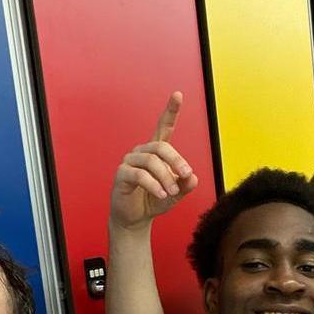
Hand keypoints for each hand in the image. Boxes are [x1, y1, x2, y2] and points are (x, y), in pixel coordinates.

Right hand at [109, 92, 199, 231]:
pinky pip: (140, 175)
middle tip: (185, 175)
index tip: (177, 94)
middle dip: (176, 161)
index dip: (170, 111)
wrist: (135, 218)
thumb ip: (185, 184)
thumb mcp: (176, 194)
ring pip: (151, 161)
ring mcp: (130, 162)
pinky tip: (162, 194)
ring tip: (172, 193)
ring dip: (165, 177)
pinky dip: (154, 185)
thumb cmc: (154, 201)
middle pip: (162, 146)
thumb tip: (192, 177)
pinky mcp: (121, 174)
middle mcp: (142, 152)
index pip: (163, 127)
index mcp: (155, 152)